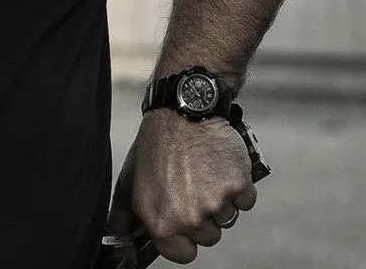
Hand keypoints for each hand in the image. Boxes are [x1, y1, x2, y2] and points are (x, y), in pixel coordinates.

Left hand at [108, 109, 257, 263]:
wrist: (182, 111)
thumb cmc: (156, 146)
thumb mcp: (130, 185)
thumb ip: (124, 219)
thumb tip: (118, 242)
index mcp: (161, 222)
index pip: (184, 254)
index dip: (186, 239)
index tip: (186, 223)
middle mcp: (189, 218)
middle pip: (210, 236)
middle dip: (205, 215)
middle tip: (195, 187)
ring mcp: (216, 202)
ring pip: (229, 218)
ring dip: (223, 200)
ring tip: (207, 173)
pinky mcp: (238, 185)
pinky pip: (247, 200)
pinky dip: (240, 186)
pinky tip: (223, 168)